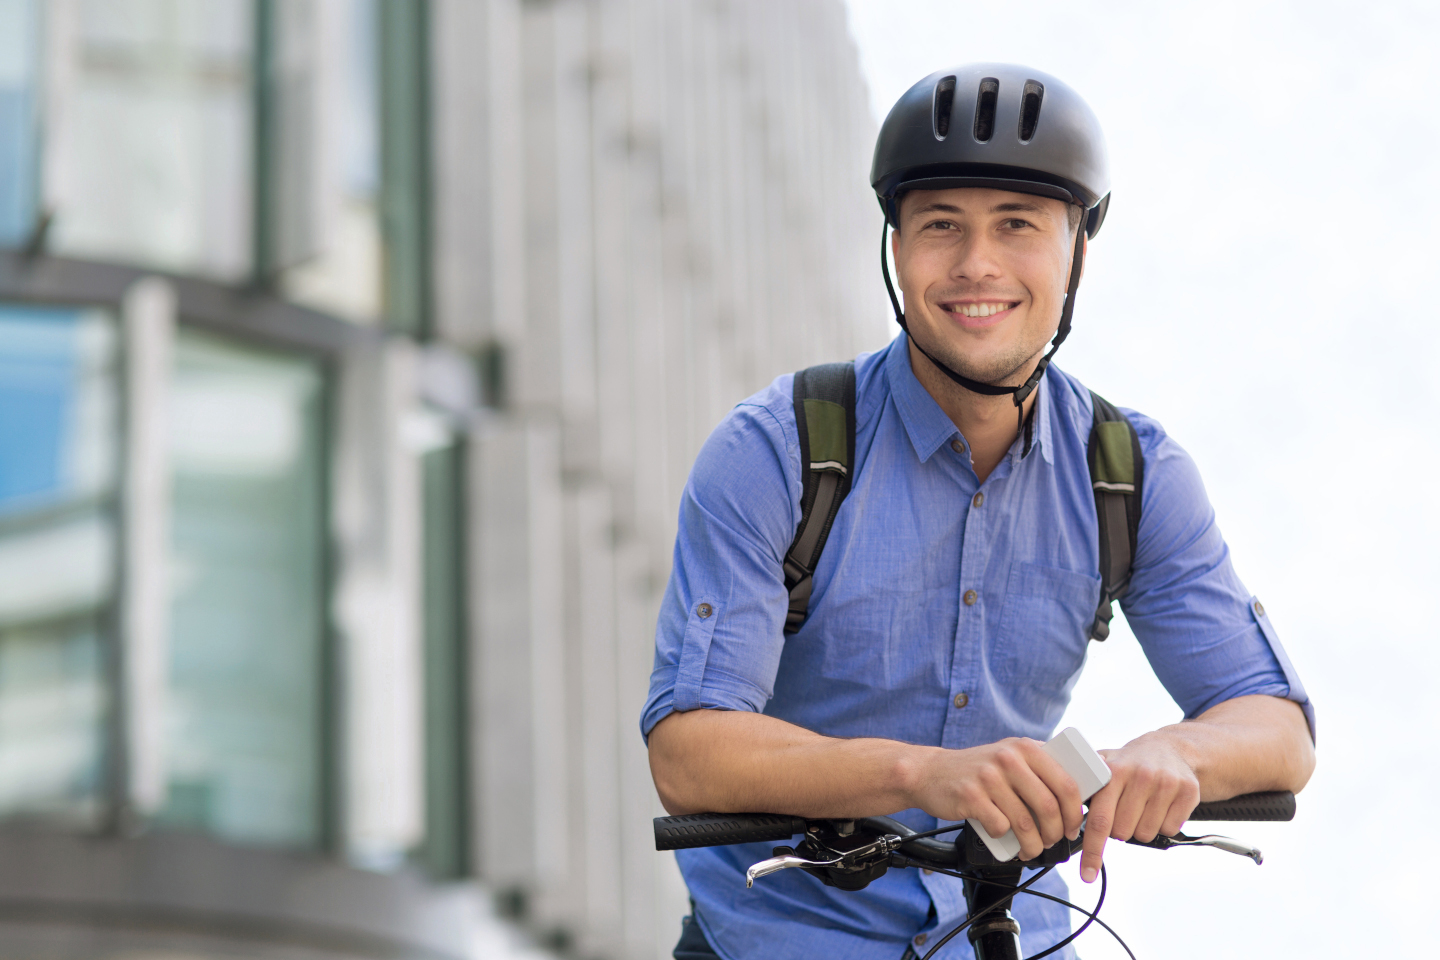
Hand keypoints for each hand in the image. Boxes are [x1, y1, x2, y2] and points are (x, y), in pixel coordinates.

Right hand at [909, 738, 1084, 860]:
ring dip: (1032, 844)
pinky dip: (1005, 839)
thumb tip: (1076, 800)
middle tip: (1051, 842)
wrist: (929, 772)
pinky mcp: (971, 795)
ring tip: (1030, 849)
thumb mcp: (1009, 757)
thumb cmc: (977, 770)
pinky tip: (1002, 836)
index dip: (1074, 812)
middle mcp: (1008, 757)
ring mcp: (988, 776)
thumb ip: (1038, 769)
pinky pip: (1000, 827)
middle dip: (1054, 833)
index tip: (1072, 827)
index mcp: (1025, 748)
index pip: (1066, 783)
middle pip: (1048, 806)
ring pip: (1025, 822)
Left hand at [1080, 734, 1199, 882]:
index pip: (1100, 821)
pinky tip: (1161, 805)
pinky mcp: (1188, 791)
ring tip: (1142, 806)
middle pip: (1123, 832)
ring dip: (1141, 828)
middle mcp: (1139, 775)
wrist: (1170, 748)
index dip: (1093, 852)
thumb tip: (1056, 813)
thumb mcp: (1104, 766)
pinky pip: (1170, 828)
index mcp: (1113, 772)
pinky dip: (1164, 824)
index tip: (1087, 875)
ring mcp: (1165, 782)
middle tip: (1123, 811)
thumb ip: (1082, 787)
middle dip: (1119, 830)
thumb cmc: (1129, 764)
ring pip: (1147, 834)